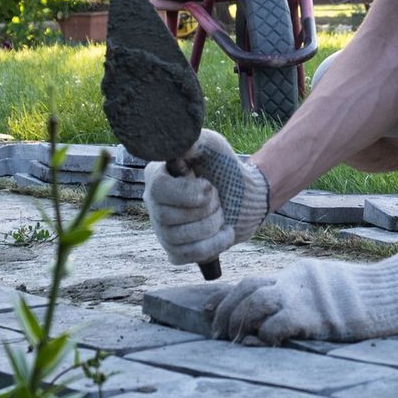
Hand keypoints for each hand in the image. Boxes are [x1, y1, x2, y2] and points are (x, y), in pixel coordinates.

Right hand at [142, 130, 268, 265]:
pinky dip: (212, 245)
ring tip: (221, 214)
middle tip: (218, 199)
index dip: (187, 193)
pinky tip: (224, 232)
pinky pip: (186, 256)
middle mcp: (153, 203)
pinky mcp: (175, 250)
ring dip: (210, 226)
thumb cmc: (224, 168)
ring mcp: (162, 229)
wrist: (244, 196)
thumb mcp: (211, 146)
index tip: (208, 185)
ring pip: (177, 238)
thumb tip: (177, 142)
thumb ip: (193, 141)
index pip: (158, 190)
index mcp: (156, 176)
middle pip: (167, 217)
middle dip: (204, 209)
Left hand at [208, 253, 397, 343]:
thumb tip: (281, 319)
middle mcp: (295, 281)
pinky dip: (265, 335)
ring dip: (238, 323)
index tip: (209, 312)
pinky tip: (264, 344)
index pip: (252, 281)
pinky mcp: (315, 316)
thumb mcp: (328, 290)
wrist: (394, 292)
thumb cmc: (367, 299)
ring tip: (234, 343)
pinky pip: (277, 324)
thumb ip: (303, 299)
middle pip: (246, 289)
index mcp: (297, 275)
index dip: (225, 297)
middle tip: (218, 335)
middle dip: (225, 312)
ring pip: (254, 302)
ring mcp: (304, 297)